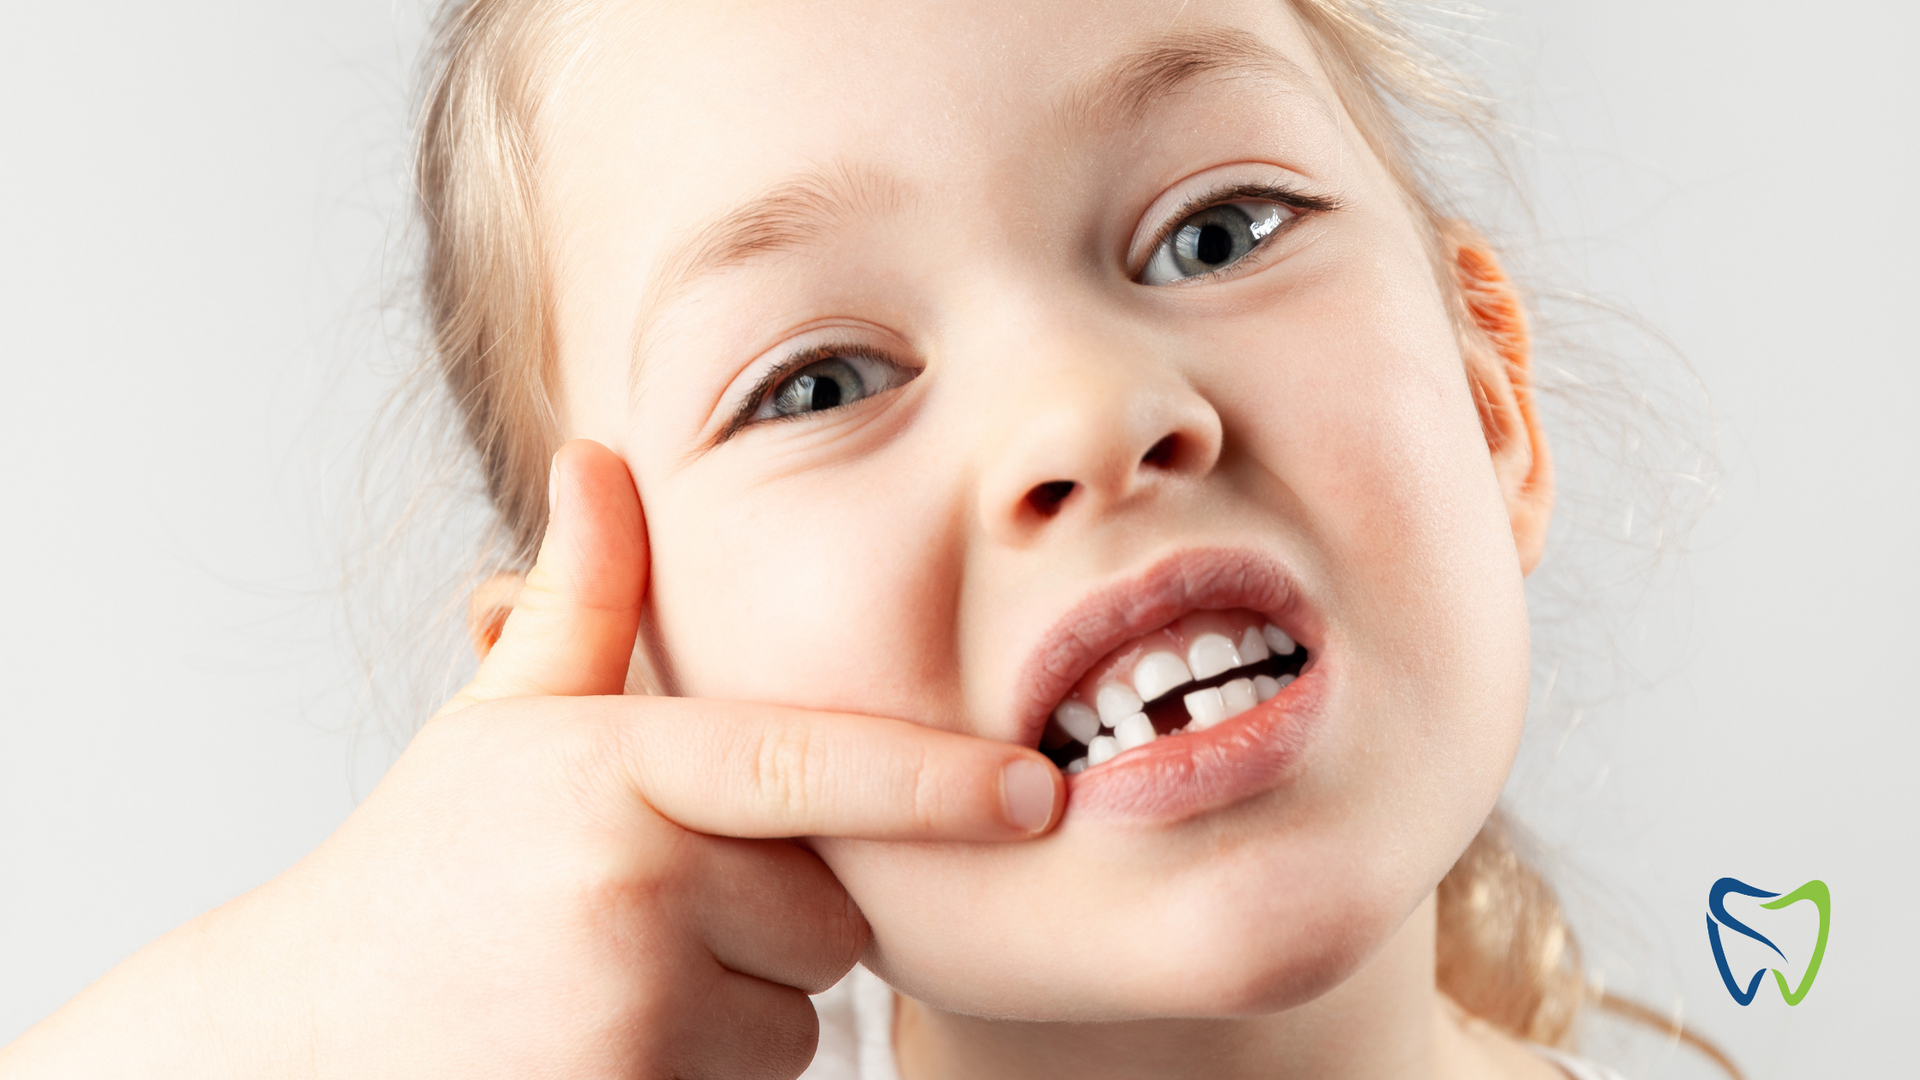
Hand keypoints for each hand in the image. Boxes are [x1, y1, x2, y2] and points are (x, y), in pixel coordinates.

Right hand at [0, 440, 1060, 1079]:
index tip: (1034, 794)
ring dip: (740, 1005)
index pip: (807, 765)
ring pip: (799, 1013)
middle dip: (775, 918)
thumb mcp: (500, 727)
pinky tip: (606, 1046)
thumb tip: (597, 453)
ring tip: (610, 981)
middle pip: (828, 913)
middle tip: (649, 911)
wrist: (293, 1040)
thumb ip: (581, 600)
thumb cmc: (420, 872)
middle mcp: (630, 882)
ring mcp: (630, 1010)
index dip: (933, 781)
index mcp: (611, 766)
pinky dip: (707, 1072)